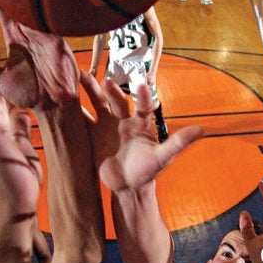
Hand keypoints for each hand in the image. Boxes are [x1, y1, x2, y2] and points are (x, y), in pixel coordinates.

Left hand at [0, 8, 78, 110]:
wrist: (52, 107)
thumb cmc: (29, 94)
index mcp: (16, 39)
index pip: (5, 13)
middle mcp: (30, 34)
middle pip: (22, 5)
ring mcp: (45, 36)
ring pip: (37, 9)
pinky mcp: (58, 41)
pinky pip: (53, 20)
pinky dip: (47, 10)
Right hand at [80, 72, 202, 191]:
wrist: (129, 186)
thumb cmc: (148, 170)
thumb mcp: (163, 157)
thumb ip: (178, 142)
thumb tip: (201, 130)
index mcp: (140, 122)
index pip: (142, 105)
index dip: (141, 97)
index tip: (141, 86)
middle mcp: (123, 119)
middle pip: (116, 100)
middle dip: (112, 91)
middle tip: (106, 81)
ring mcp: (106, 125)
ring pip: (97, 104)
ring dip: (89, 91)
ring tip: (80, 75)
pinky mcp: (92, 135)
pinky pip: (82, 121)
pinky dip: (73, 111)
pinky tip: (61, 99)